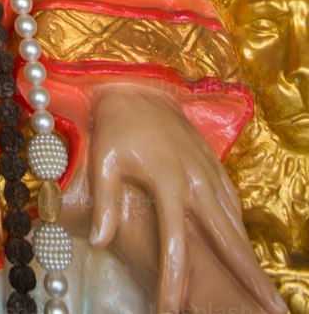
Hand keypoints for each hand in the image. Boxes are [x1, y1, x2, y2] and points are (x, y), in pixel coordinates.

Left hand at [87, 84, 284, 312]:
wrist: (137, 84)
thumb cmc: (116, 125)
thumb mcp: (103, 159)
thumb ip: (106, 201)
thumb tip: (103, 241)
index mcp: (168, 181)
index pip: (175, 242)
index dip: (174, 280)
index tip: (172, 310)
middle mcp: (196, 179)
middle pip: (228, 238)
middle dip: (249, 278)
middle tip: (273, 311)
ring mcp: (209, 170)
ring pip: (236, 222)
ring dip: (250, 258)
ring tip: (267, 293)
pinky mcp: (213, 162)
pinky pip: (233, 202)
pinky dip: (242, 229)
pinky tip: (246, 250)